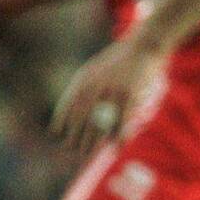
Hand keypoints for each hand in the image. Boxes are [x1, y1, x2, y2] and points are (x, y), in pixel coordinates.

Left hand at [52, 37, 164, 154]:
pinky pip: (121, 123)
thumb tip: (72, 110)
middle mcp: (94, 87)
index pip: (67, 105)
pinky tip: (116, 147)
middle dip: (73, 138)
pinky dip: (119, 137)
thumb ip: (85, 88)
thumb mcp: (95, 70)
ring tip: (85, 153)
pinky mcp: (129, 97)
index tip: (56, 134)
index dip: (59, 122)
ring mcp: (111, 93)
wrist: (144, 46)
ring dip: (90, 143)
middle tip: (71, 150)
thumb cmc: (119, 60)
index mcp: (84, 80)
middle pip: (80, 120)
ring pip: (98, 126)